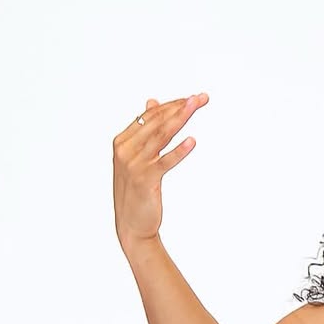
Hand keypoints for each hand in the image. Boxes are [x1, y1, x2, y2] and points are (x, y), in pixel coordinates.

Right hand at [112, 94, 207, 249]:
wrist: (132, 225)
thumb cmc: (137, 191)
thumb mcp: (138, 157)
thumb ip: (144, 130)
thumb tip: (152, 102)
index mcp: (122, 142)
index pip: (150, 116)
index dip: (172, 105)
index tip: (193, 98)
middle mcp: (124, 150)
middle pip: (156, 122)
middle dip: (180, 108)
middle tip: (201, 98)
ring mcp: (133, 165)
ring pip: (160, 136)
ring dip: (181, 119)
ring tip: (197, 107)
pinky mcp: (144, 180)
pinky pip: (164, 162)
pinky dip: (178, 151)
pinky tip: (192, 141)